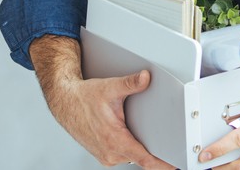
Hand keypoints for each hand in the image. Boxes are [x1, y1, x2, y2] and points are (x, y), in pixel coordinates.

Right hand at [29, 35, 172, 168]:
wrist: (64, 102)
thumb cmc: (84, 97)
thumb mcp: (109, 88)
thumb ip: (130, 83)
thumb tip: (146, 78)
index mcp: (114, 140)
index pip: (144, 159)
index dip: (162, 165)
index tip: (174, 167)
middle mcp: (110, 153)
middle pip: (141, 158)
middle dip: (154, 151)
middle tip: (167, 141)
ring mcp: (106, 156)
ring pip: (131, 156)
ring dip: (139, 148)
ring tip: (141, 132)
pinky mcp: (103, 155)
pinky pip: (122, 155)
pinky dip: (129, 147)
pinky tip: (127, 134)